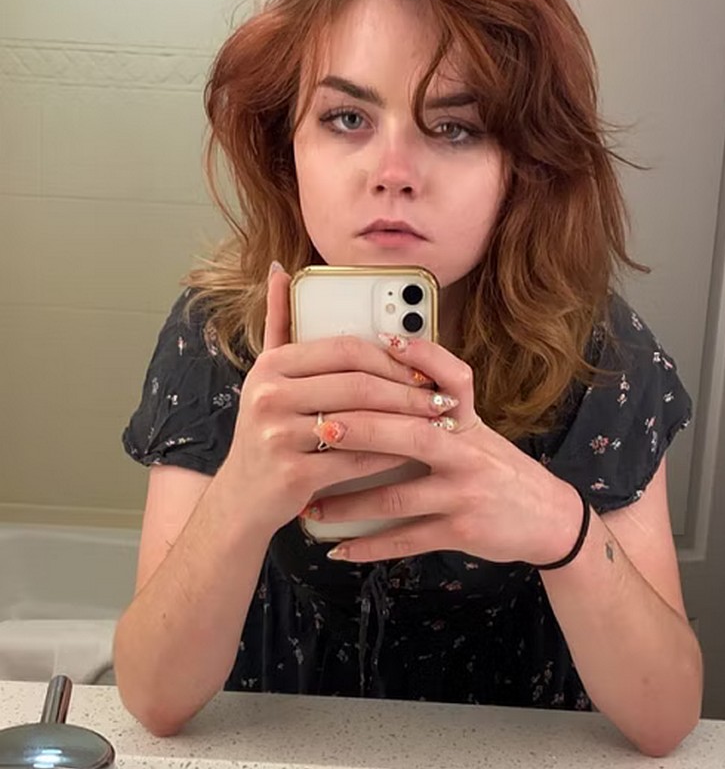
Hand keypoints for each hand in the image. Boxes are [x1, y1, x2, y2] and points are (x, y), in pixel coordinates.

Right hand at [220, 267, 456, 535]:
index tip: (423, 370)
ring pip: (361, 422)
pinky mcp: (291, 474)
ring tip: (434, 425)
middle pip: (357, 384)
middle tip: (440, 399)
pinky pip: (355, 460)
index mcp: (271, 366)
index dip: (391, 358)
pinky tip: (411, 454)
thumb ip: (279, 323)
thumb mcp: (267, 377)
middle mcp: (268, 395)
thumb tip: (281, 270)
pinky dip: (388, 456)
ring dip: (406, 423)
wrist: (242, 498)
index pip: (345, 349)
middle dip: (407, 392)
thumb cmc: (267, 434)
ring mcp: (277, 435)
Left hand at [299, 333, 583, 564]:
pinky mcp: (461, 531)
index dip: (421, 358)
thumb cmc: (499, 468)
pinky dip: (369, 546)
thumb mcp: (478, 430)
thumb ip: (440, 404)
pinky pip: (406, 540)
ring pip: (397, 497)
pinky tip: (339, 549)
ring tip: (310, 506)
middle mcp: (466, 453)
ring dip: (348, 503)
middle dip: (361, 431)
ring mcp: (463, 494)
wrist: (548, 518)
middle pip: (411, 435)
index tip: (380, 343)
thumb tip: (389, 366)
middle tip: (317, 430)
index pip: (451, 379)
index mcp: (467, 422)